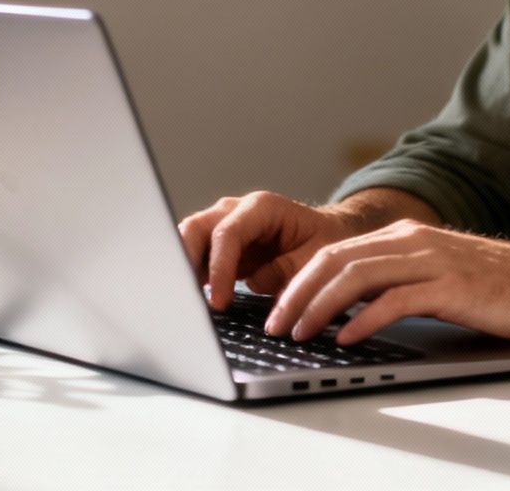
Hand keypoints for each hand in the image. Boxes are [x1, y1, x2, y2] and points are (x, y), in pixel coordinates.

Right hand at [177, 191, 361, 310]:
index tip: (219, 302)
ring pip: (188, 239)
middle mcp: (237, 211)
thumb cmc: (323, 242)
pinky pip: (195, 256)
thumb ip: (289, 274)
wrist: (326, 233)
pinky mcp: (218, 245)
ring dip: (183, 268)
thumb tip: (258, 290)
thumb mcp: (316, 260)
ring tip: (185, 300)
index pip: (228, 233)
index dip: (220, 268)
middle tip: (187, 297)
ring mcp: (224, 224)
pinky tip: (191, 298)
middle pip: (196, 228)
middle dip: (186, 261)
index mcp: (262, 208)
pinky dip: (189, 275)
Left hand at [263, 220, 509, 344]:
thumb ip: (397, 283)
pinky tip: (346, 338)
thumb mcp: (438, 276)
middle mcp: (413, 240)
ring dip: (320, 307)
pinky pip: (394, 300)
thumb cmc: (498, 287)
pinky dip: (363, 319)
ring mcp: (431, 260)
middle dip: (297, 294)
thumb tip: (351, 310)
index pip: (335, 252)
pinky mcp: (450, 285)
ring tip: (300, 333)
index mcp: (405, 236)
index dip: (299, 280)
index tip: (278, 309)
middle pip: (336, 260)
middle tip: (275, 325)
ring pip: (356, 276)